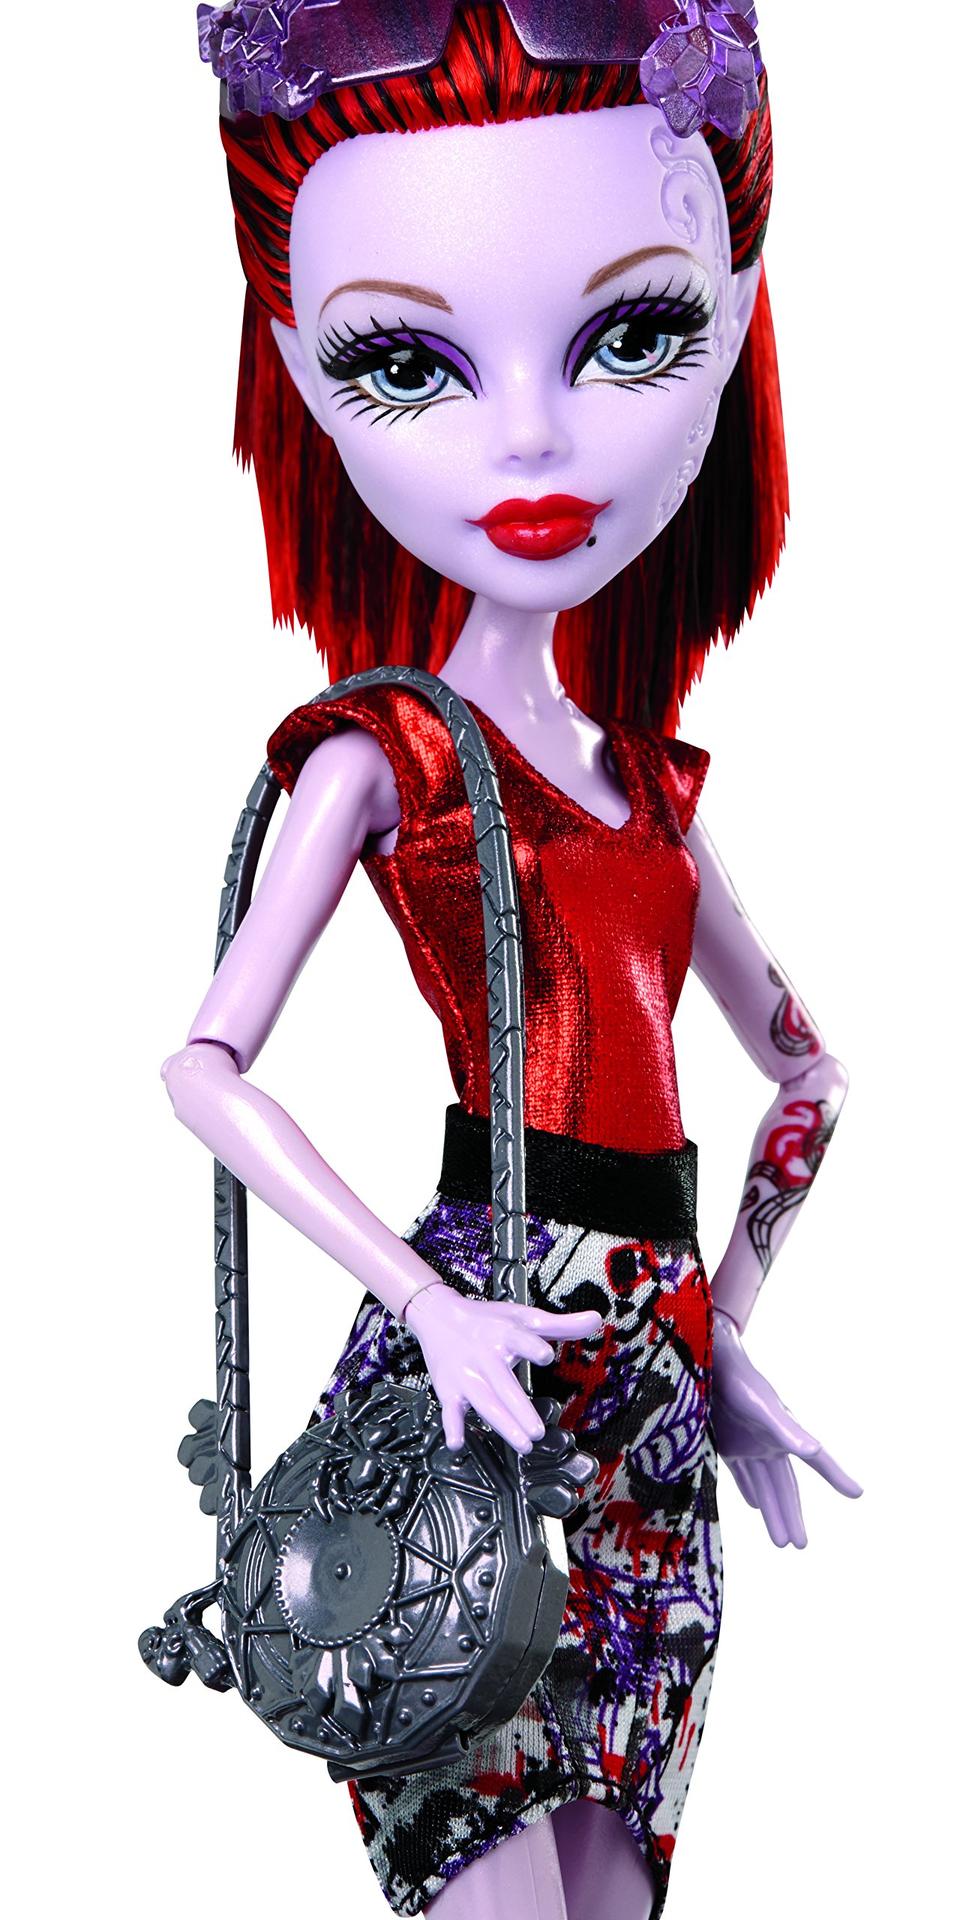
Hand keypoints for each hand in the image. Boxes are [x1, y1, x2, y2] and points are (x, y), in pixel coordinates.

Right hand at [404, 1280, 601, 1453]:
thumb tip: (596, 1320)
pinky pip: (450, 1410)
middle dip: (520, 1409)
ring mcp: (466, 1374)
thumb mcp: (524, 1316)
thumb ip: (561, 1324)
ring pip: (484, 1402)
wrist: (438, 1316)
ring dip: (502, 1424)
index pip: (520, 1340)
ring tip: (523, 1444)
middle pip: (503, 1384)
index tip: (545, 1354)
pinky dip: (452, 1426)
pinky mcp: (450, 1388)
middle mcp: (484, 1355)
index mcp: (504, 1334)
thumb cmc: (487, 1319)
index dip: (532, 1346)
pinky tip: (458, 1443)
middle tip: (537, 1432)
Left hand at [711, 1309, 861, 1547]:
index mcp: (786, 1434)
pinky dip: (750, 1492)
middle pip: (786, 1487)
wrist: (707, 1362)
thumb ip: (786, 1430)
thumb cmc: (738, 1382)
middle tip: (801, 1546)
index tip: (858, 1494)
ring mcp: (749, 1444)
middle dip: (793, 1516)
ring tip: (782, 1541)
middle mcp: (771, 1443)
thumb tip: (813, 1451)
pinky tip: (755, 1506)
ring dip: (772, 1512)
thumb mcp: (762, 1408)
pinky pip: (743, 1475)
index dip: (837, 1477)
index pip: (818, 1461)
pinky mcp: (728, 1443)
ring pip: (765, 1487)